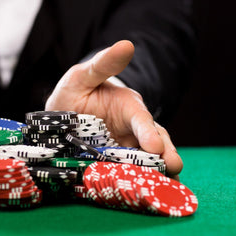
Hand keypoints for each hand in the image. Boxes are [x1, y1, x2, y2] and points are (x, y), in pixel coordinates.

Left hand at [45, 40, 182, 177]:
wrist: (63, 112)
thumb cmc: (76, 90)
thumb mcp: (83, 75)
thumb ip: (104, 64)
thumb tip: (127, 44)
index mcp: (127, 106)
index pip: (142, 120)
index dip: (148, 133)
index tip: (155, 147)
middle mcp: (132, 128)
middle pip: (153, 143)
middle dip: (164, 156)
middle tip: (171, 170)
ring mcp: (124, 147)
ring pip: (144, 160)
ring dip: (152, 173)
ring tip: (159, 188)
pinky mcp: (114, 161)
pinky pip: (127, 172)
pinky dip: (134, 180)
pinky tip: (137, 192)